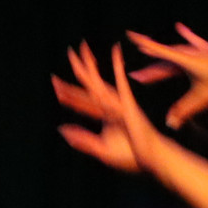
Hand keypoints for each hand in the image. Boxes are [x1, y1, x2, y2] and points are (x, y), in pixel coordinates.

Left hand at [53, 41, 163, 174]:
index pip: (83, 101)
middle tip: (69, 51)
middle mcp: (111, 105)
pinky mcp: (129, 104)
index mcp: (106, 115)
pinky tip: (116, 51)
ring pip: (100, 82)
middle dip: (78, 70)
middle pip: (90, 86)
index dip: (69, 93)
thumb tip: (62, 129)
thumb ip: (83, 139)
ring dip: (91, 65)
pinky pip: (122, 84)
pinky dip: (118, 68)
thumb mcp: (101, 150)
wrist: (151, 159)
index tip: (56, 85)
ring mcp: (119, 104)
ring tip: (83, 48)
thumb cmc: (131, 157)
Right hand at [126, 23, 207, 129]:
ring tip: (150, 55)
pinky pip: (195, 41)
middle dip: (151, 69)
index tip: (131, 37)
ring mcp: (201, 50)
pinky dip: (187, 35)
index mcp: (187, 61)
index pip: (161, 52)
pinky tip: (179, 27)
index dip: (145, 45)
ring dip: (163, 56)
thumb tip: (169, 124)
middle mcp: (191, 52)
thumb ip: (184, 111)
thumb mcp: (202, 100)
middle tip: (137, 77)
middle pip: (166, 59)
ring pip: (177, 52)